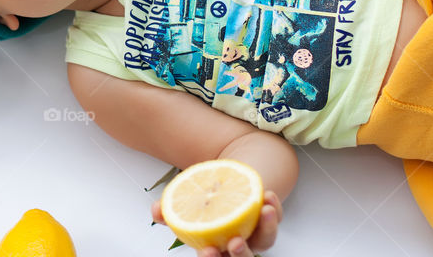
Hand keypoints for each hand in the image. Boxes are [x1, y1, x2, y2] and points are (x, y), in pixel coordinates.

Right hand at [151, 190, 283, 256]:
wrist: (229, 182)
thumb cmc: (206, 199)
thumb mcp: (184, 201)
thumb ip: (169, 209)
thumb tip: (155, 210)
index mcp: (216, 247)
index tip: (206, 250)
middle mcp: (237, 244)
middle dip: (241, 254)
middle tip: (235, 242)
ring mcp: (256, 233)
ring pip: (266, 241)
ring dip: (267, 229)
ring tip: (263, 211)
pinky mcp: (269, 220)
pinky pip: (277, 219)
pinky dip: (275, 209)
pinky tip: (268, 197)